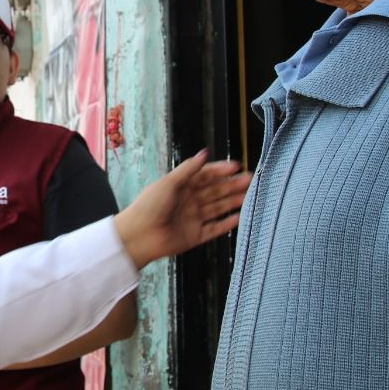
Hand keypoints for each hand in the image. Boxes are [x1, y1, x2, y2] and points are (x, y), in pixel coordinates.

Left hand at [113, 151, 249, 267]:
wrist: (138, 235)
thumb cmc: (149, 205)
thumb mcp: (169, 182)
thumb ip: (189, 169)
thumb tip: (205, 153)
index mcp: (181, 187)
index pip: (206, 175)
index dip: (221, 171)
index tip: (237, 166)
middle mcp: (189, 201)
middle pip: (215, 191)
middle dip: (232, 185)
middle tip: (250, 180)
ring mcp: (193, 219)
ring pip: (218, 208)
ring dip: (233, 201)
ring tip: (250, 195)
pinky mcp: (196, 236)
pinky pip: (215, 229)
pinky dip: (227, 223)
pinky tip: (239, 217)